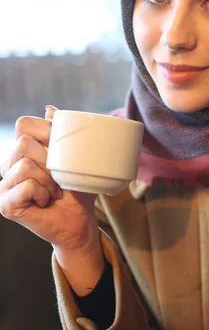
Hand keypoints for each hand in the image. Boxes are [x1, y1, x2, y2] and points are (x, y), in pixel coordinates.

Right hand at [0, 107, 104, 294]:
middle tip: (58, 179)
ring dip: (48, 181)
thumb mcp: (74, 156)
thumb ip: (60, 132)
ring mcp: (5, 185)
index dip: (46, 132)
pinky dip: (41, 193)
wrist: (80, 220)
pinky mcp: (5, 204)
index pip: (24, 124)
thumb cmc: (77, 189)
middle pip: (23, 143)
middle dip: (49, 160)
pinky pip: (25, 186)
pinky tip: (44, 202)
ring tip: (53, 192)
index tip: (62, 151)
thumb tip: (48, 110)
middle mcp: (9, 164)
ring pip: (25, 165)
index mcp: (23, 150)